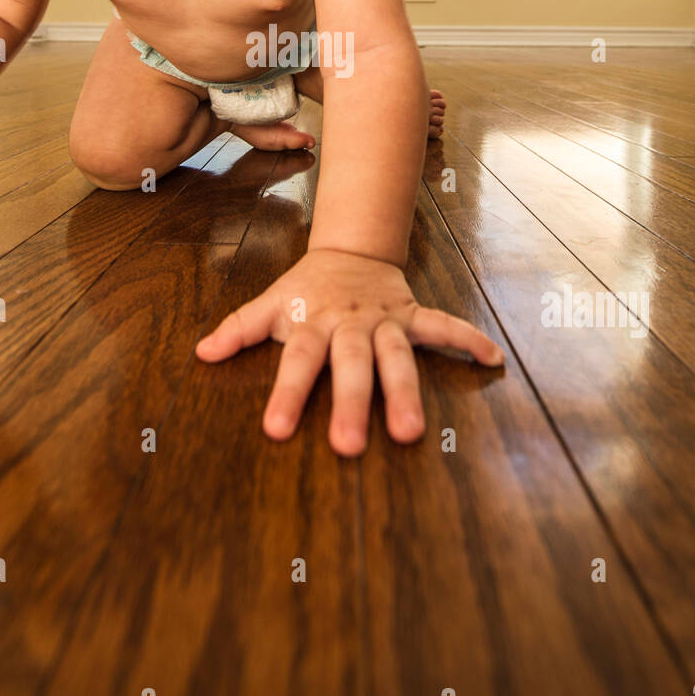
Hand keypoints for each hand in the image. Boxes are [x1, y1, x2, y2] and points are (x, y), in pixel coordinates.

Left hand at [195, 248, 504, 455]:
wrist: (350, 249)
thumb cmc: (306, 289)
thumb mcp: (270, 303)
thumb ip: (239, 328)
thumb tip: (201, 353)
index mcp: (313, 325)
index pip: (297, 363)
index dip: (286, 394)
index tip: (276, 431)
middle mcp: (350, 325)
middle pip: (351, 366)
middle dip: (351, 404)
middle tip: (348, 446)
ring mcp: (384, 320)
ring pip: (396, 357)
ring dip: (406, 391)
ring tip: (412, 432)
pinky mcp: (411, 315)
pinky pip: (442, 326)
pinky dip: (467, 339)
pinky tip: (493, 359)